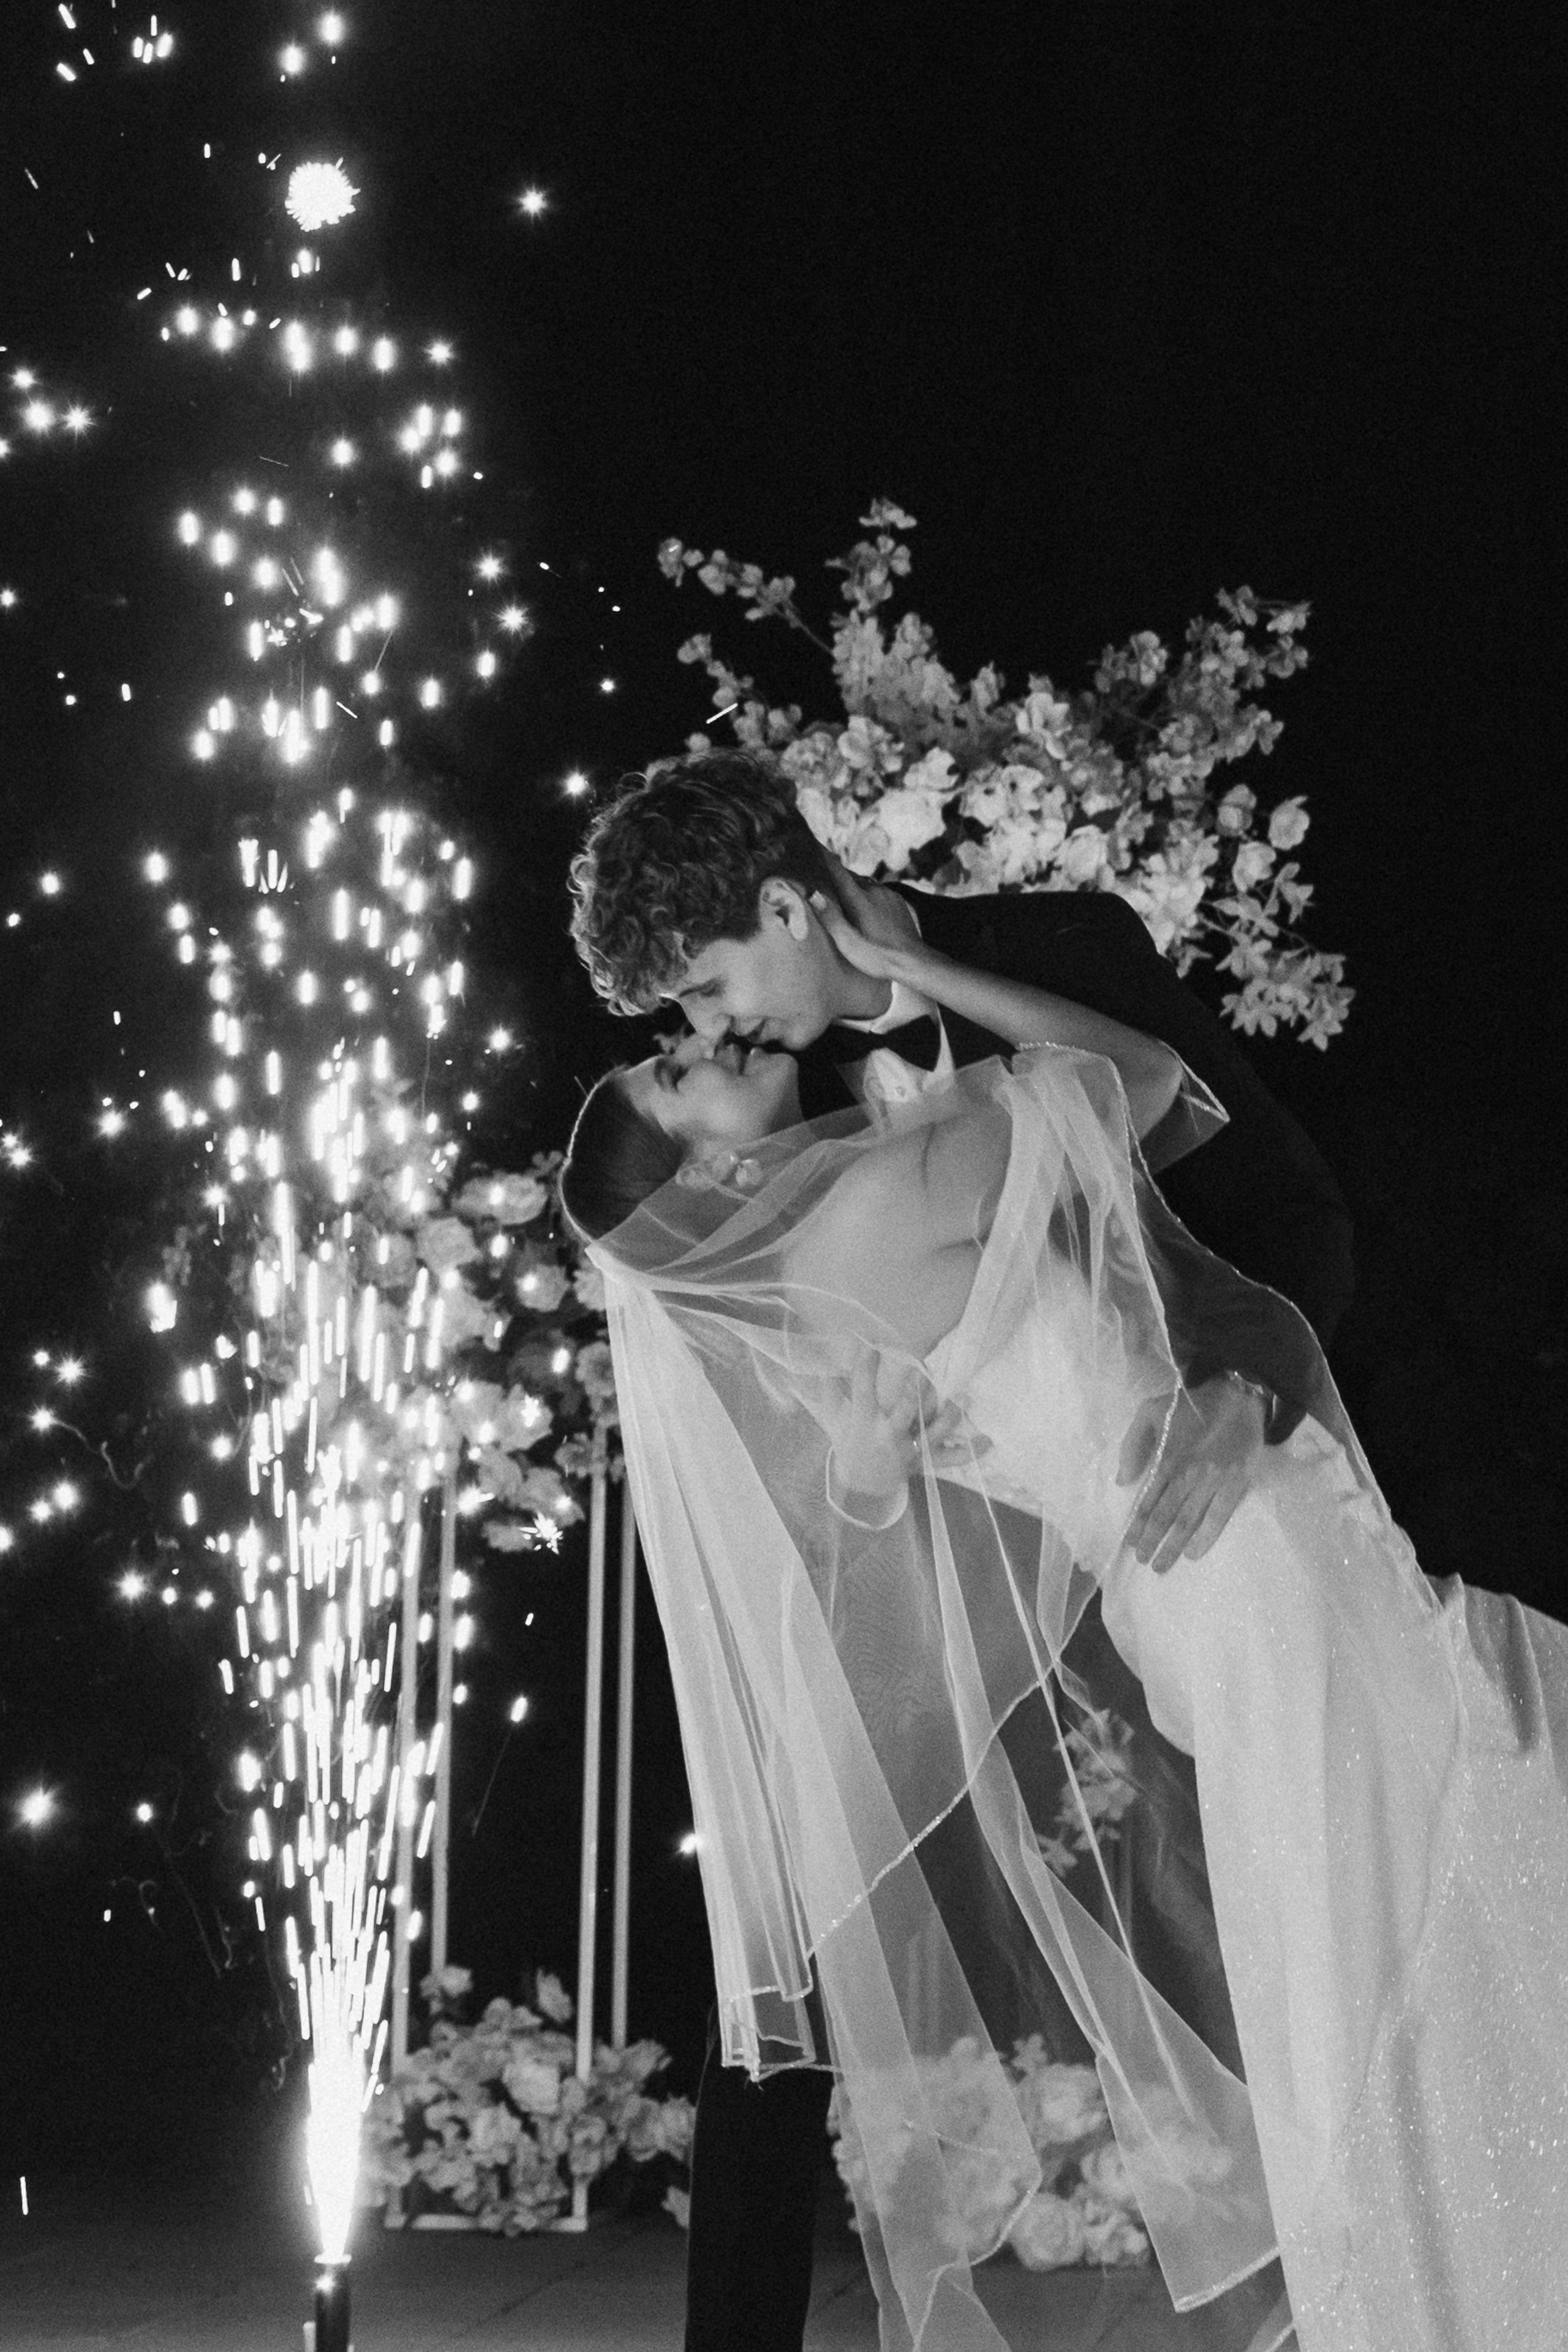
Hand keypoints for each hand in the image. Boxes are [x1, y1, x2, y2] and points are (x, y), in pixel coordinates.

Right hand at [808, 862, 922, 984]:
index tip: (811, 841)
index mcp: (860, 899)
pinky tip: (864, 909)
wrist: (914, 962)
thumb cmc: (878, 956)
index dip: (823, 856)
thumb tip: (813, 894)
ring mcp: (888, 895)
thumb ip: (831, 918)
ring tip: (842, 897)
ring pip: (864, 885)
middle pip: (849, 877)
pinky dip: (867, 895)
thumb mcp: (849, 943)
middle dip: (835, 876)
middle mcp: (875, 891)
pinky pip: (877, 892)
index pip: (837, 871)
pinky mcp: (897, 902)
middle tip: (821, 876)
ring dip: (852, 888)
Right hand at [830, 1349, 972, 1523]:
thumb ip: (829, 1389)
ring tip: (960, 1402)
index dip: (865, 1366)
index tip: (871, 1343)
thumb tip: (824, 1359)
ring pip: (931, 1434)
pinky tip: (987, 1441)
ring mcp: (909, 1450)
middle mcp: (888, 1435)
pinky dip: (969, 1452)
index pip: (862, 1389)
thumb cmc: (849, 1441)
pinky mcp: (925, 1460)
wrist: (861, 1484)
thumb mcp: (834, 1416)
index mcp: (864, 1421)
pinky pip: (950, 1458)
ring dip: (947, 1419)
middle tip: (920, 1373)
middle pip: (902, 1414)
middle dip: (911, 1396)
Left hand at [1117, 1377, 1266, 1572]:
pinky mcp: (1236, 1484)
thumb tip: (1122, 1480)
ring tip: (1161, 1565)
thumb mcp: (1150, 1412)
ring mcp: (1213, 1481)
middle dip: (1151, 1541)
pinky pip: (1219, 1517)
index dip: (1136, 1524)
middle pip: (1164, 1516)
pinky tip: (1193, 1554)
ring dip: (1172, 1546)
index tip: (1128, 1543)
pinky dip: (1206, 1538)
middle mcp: (1187, 1473)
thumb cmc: (1190, 1405)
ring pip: (1188, 1521)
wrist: (1236, 1396)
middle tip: (1143, 1560)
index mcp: (1166, 1458)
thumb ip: (1133, 1445)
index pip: (1147, 1500)